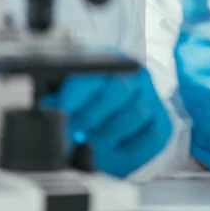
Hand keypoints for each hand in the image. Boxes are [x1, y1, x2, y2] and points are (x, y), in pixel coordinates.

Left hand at [42, 67, 171, 177]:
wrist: (119, 122)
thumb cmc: (92, 107)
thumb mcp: (73, 97)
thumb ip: (60, 98)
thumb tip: (47, 105)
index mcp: (112, 62)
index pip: (96, 71)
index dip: (77, 93)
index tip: (62, 111)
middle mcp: (136, 75)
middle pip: (119, 89)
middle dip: (93, 115)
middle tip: (76, 132)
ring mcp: (152, 98)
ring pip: (135, 113)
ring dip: (110, 133)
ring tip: (93, 141)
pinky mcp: (162, 122)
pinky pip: (151, 136)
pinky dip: (131, 147)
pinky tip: (116, 148)